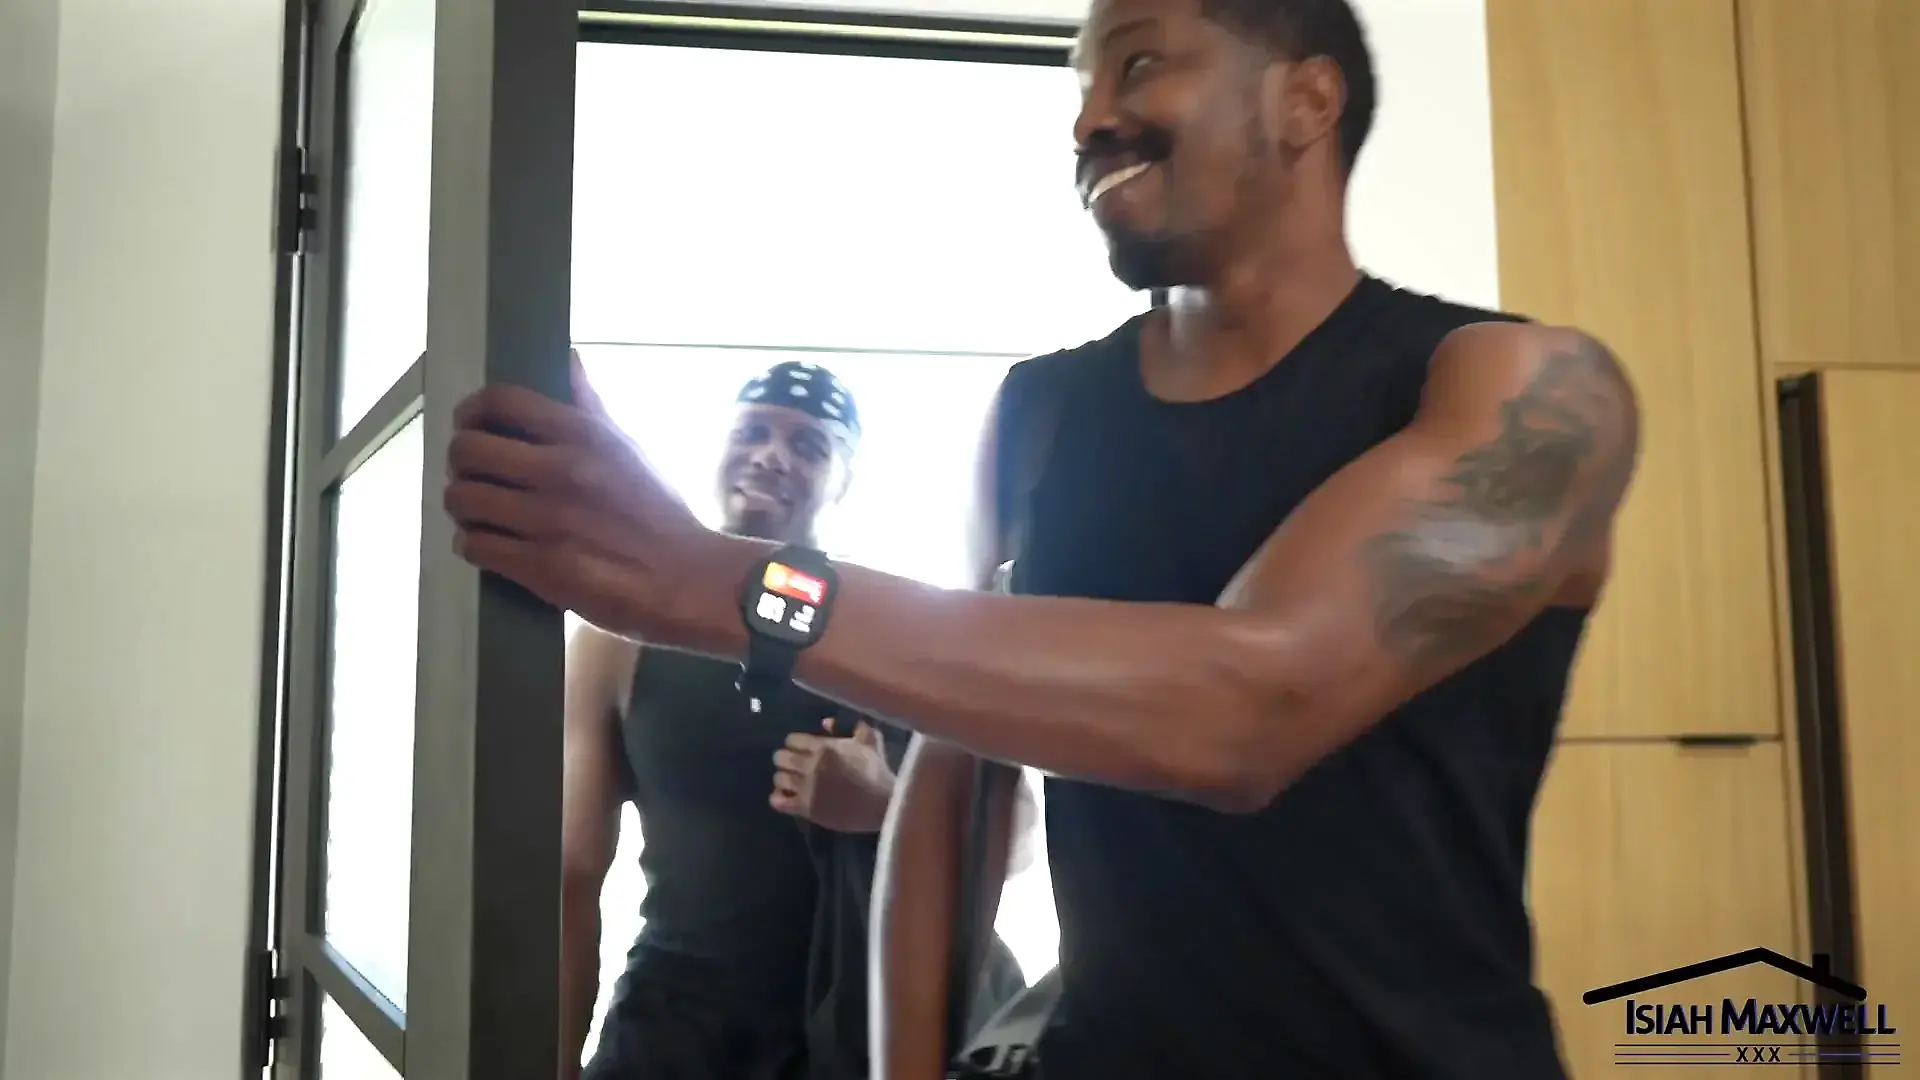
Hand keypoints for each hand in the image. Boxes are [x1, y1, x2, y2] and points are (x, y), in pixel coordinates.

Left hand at [444, 350, 717, 639]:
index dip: (472, 410)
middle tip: (471, 473)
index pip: (502, 401)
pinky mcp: (540, 567)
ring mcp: (546, 521)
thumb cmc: (660, 511)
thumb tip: (569, 358)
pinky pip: (474, 546)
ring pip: (462, 500)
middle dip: (460, 462)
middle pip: (469, 450)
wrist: (688, 579)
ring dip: (462, 505)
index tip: (471, 423)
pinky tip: (488, 544)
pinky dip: (472, 544)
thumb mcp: (630, 449)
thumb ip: (591, 406)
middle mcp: (560, 472)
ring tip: (476, 511)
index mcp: (584, 436)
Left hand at [771, 720, 896, 832]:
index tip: (801, 749)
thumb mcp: (869, 740)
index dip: (795, 743)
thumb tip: (826, 722)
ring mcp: (807, 788)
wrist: (883, 805)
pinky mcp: (807, 808)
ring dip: (784, 778)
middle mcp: (812, 766)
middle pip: (781, 758)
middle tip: (794, 764)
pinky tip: (787, 796)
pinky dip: (778, 797)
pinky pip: (778, 801)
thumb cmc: (876, 771)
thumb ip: (850, 725)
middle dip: (785, 759)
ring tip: (792, 781)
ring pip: (778, 778)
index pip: (792, 740)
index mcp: (825, 747)